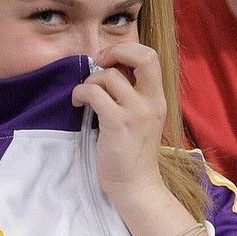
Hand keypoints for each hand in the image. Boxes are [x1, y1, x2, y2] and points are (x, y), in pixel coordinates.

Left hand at [71, 42, 167, 205]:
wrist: (135, 185)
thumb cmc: (132, 154)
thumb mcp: (141, 119)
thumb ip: (132, 96)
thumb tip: (107, 72)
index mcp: (158, 99)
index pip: (151, 57)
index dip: (127, 49)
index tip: (109, 60)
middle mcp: (152, 101)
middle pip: (143, 56)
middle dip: (116, 51)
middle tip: (99, 64)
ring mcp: (136, 112)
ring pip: (110, 76)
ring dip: (90, 82)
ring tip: (85, 97)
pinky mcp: (118, 123)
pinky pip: (94, 93)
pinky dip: (80, 93)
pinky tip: (78, 104)